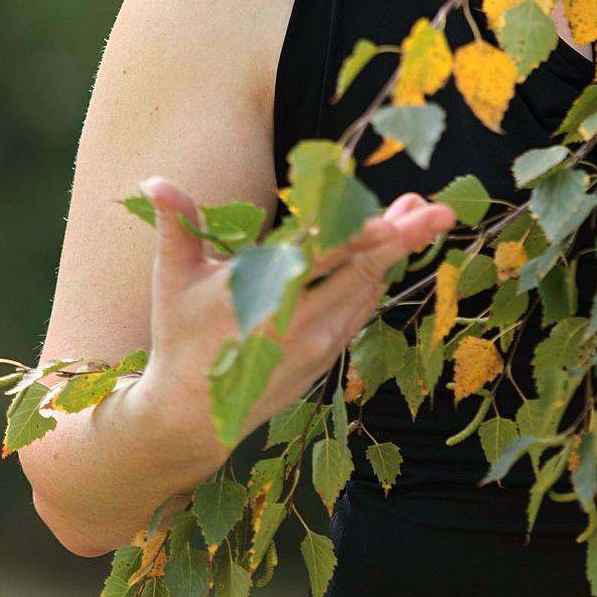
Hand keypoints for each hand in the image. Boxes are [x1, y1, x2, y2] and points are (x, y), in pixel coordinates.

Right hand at [137, 177, 455, 461]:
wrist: (189, 418)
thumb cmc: (180, 337)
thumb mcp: (174, 279)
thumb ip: (177, 223)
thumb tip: (155, 178)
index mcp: (265, 292)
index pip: (325, 255)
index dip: (364, 232)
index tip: (395, 212)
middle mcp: (299, 318)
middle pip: (364, 270)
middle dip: (406, 237)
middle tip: (440, 209)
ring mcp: (317, 341)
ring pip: (369, 290)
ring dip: (398, 255)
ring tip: (424, 218)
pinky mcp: (325, 357)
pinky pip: (361, 312)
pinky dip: (379, 282)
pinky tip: (392, 255)